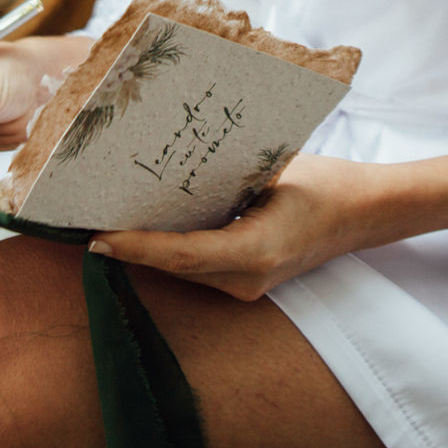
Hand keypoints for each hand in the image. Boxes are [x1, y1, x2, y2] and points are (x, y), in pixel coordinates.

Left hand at [90, 149, 447, 298]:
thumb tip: (173, 160)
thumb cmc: (325, 185)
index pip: (179, 254)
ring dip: (144, 249)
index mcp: (253, 253)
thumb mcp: (274, 171)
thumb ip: (226, 174)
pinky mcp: (247, 280)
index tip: (96, 236)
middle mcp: (245, 280)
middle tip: (82, 221)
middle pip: (172, 266)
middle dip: (128, 246)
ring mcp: (246, 286)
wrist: (366, 213)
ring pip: (181, 270)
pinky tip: (144, 224)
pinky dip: (168, 249)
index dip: (135, 247)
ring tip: (103, 219)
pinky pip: (197, 267)